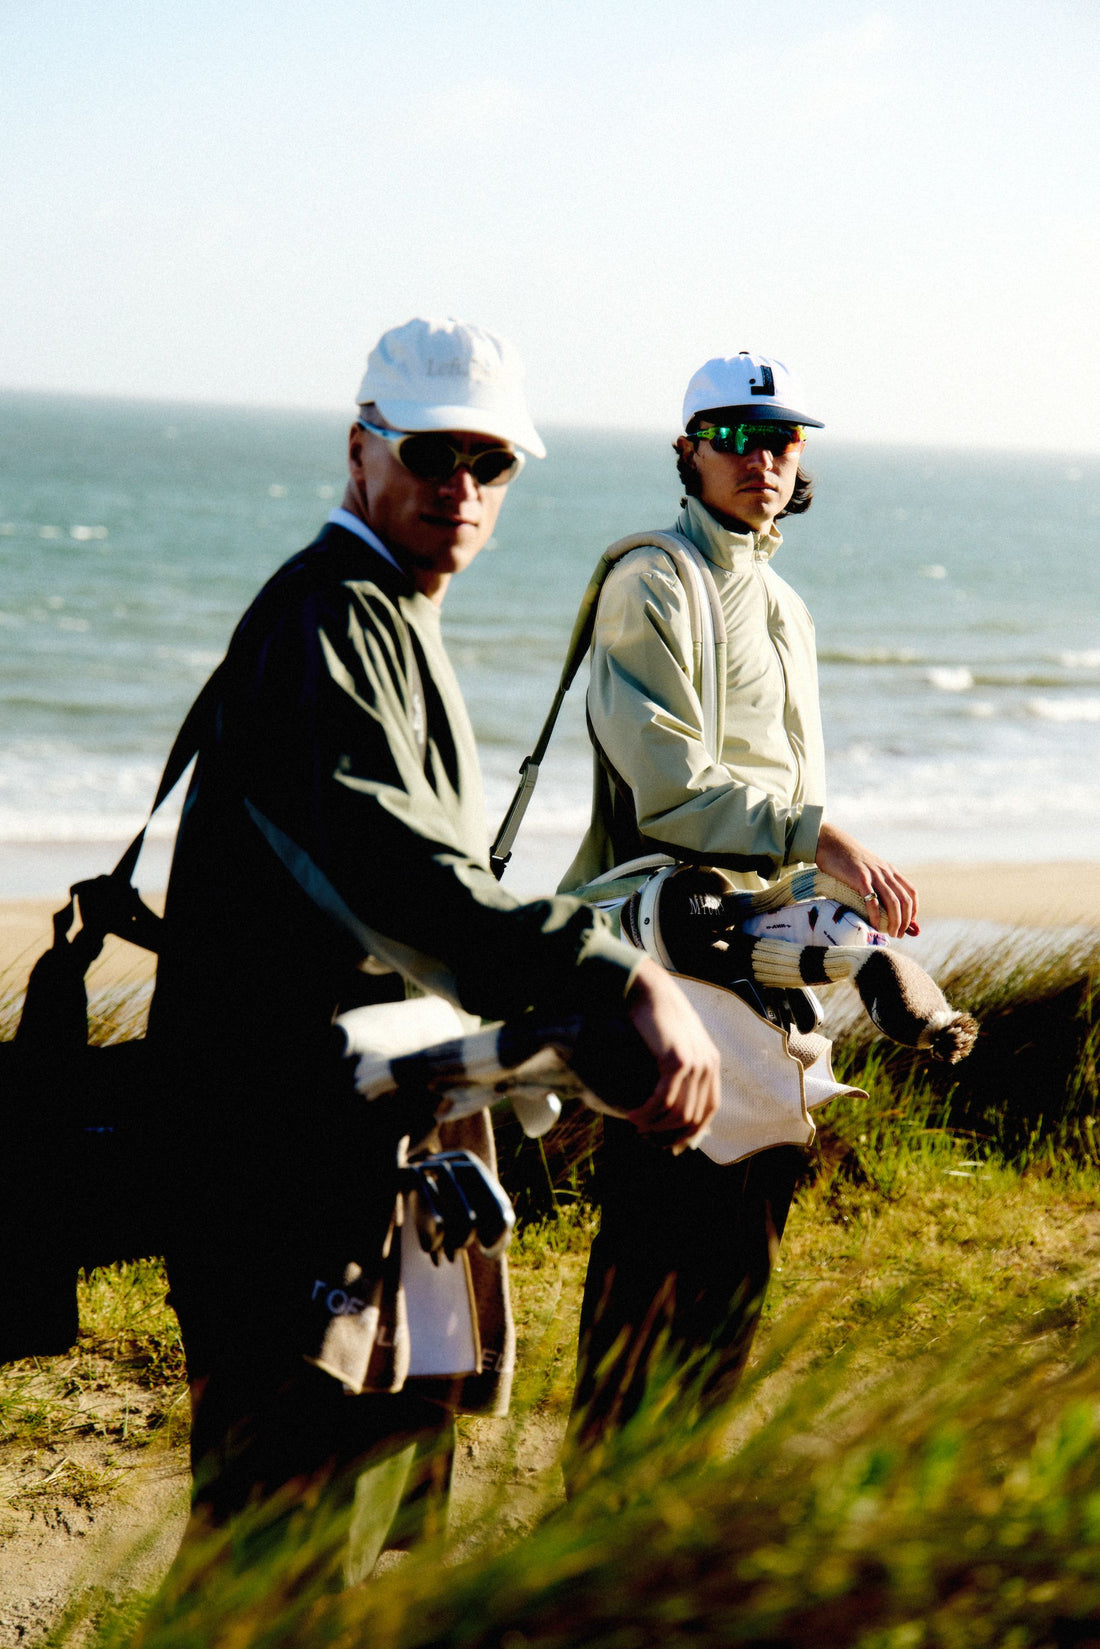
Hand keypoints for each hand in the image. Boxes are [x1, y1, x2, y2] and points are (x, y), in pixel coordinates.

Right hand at [622, 957, 720, 1151]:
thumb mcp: (674, 1045)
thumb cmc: (655, 1016)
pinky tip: (633, 1115)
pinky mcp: (677, 1060)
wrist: (649, 989)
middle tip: (645, 1136)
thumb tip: (668, 1102)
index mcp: (711, 1064)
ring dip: (655, 1126)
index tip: (665, 1142)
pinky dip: (648, 1113)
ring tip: (636, 1125)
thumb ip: (679, 1069)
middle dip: (668, 1134)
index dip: (687, 1132)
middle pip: (693, 1118)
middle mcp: (708, 1065)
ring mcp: (695, 1063)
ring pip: (678, 1113)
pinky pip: (663, 1100)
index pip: (708, 1112)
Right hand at [815, 822, 919, 937]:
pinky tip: (875, 925)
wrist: (832, 843)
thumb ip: (876, 881)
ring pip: (893, 902)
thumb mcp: (868, 868)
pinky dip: (876, 916)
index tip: (909, 924)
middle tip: (900, 934)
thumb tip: (879, 903)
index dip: (914, 910)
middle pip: (905, 900)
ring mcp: (874, 875)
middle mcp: (886, 873)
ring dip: (895, 921)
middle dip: (906, 921)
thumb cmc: (846, 860)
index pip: (911, 892)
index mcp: (890, 870)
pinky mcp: (860, 879)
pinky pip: (872, 900)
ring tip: (892, 934)